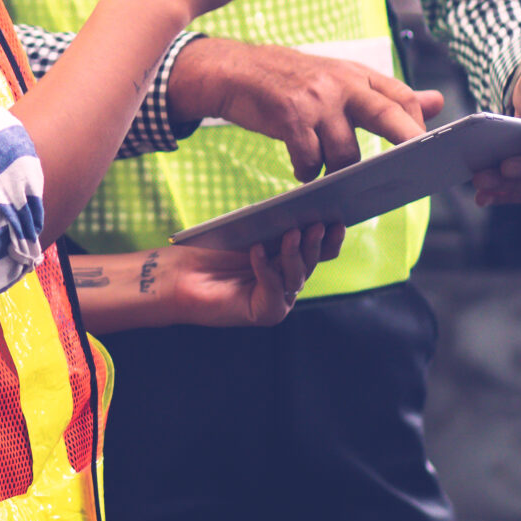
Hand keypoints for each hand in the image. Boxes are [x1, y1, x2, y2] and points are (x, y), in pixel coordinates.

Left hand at [68, 225, 340, 331]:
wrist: (182, 274)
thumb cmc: (214, 248)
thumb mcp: (250, 229)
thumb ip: (274, 223)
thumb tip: (299, 207)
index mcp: (291, 260)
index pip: (321, 251)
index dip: (332, 238)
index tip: (337, 218)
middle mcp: (289, 282)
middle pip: (311, 263)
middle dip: (314, 243)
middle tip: (316, 223)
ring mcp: (279, 299)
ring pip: (297, 277)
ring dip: (294, 254)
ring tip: (291, 233)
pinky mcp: (265, 313)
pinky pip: (274, 291)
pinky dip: (266, 270)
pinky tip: (258, 251)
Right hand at [170, 37, 444, 181]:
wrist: (232, 70)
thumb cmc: (288, 79)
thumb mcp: (339, 78)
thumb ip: (386, 95)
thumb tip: (438, 101)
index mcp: (356, 73)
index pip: (401, 95)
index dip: (416, 123)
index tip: (418, 148)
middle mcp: (340, 83)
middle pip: (388, 116)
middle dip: (406, 146)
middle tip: (412, 172)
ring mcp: (316, 99)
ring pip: (346, 151)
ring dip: (338, 171)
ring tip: (326, 173)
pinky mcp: (290, 116)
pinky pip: (310, 158)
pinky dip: (308, 172)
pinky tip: (302, 171)